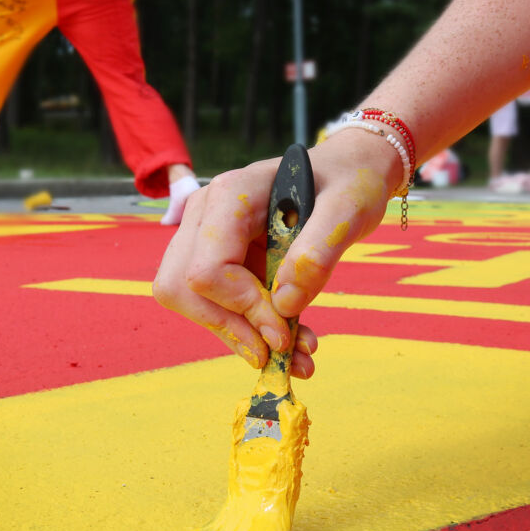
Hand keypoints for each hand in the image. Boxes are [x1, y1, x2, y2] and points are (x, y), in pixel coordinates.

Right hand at [153, 130, 403, 378]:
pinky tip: (292, 344)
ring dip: (240, 337)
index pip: (206, 268)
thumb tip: (285, 305)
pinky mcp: (222, 260)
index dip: (242, 307)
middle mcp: (206, 215)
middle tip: (280, 353)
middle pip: (181, 289)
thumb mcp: (348, 210)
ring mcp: (208, 237)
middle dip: (229, 329)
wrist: (348, 173)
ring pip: (195, 303)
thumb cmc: (349, 181)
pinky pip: (220, 305)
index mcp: (230, 196)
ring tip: (297, 357)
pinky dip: (250, 330)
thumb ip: (317, 252)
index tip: (284, 331)